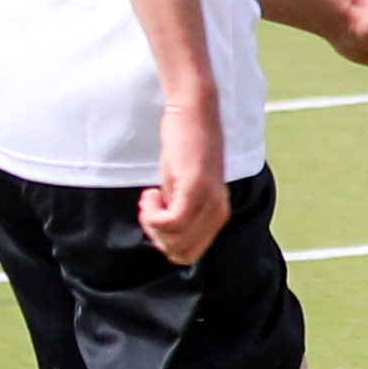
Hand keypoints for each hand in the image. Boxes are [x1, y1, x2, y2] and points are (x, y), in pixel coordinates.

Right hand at [139, 121, 229, 269]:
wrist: (193, 114)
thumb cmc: (185, 148)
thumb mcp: (182, 187)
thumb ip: (179, 211)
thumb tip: (164, 235)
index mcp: (217, 215)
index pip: (189, 254)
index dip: (165, 242)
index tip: (156, 216)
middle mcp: (218, 212)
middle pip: (181, 253)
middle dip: (157, 237)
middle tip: (150, 207)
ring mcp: (208, 201)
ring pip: (173, 240)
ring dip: (151, 222)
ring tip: (150, 196)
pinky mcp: (195, 188)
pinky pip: (170, 222)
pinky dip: (151, 213)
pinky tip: (150, 192)